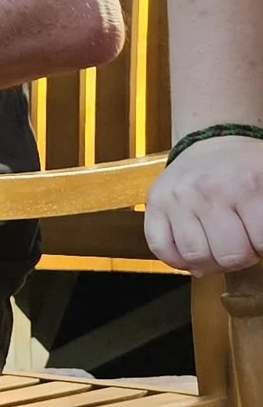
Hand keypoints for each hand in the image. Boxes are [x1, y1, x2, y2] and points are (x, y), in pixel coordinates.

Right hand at [147, 135, 262, 272]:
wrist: (212, 144)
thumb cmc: (245, 170)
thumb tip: (261, 249)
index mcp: (247, 185)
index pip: (260, 244)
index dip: (261, 249)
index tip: (258, 242)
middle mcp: (210, 191)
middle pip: (228, 256)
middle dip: (238, 259)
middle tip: (239, 248)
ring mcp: (179, 198)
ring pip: (194, 256)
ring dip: (209, 262)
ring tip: (215, 250)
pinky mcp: (155, 203)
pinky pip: (160, 247)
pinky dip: (176, 260)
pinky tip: (189, 255)